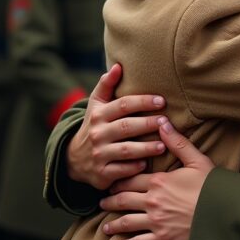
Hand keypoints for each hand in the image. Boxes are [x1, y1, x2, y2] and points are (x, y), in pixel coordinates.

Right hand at [66, 64, 167, 189]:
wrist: (73, 159)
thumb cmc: (95, 125)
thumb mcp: (96, 105)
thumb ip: (107, 85)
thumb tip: (118, 65)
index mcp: (99, 115)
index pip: (123, 105)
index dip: (143, 101)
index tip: (162, 101)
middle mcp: (98, 134)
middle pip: (126, 127)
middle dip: (147, 124)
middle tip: (166, 122)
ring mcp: (99, 154)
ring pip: (126, 150)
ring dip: (146, 148)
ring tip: (163, 145)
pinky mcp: (102, 174)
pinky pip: (121, 171)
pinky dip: (134, 168)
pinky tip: (147, 165)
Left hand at [100, 120, 214, 239]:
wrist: (224, 215)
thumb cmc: (212, 186)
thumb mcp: (197, 160)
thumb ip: (177, 142)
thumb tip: (162, 122)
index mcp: (159, 181)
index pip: (131, 179)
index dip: (120, 180)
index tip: (112, 181)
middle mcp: (152, 201)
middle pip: (124, 200)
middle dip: (112, 200)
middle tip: (103, 200)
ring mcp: (156, 222)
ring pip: (127, 222)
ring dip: (113, 224)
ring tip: (106, 225)